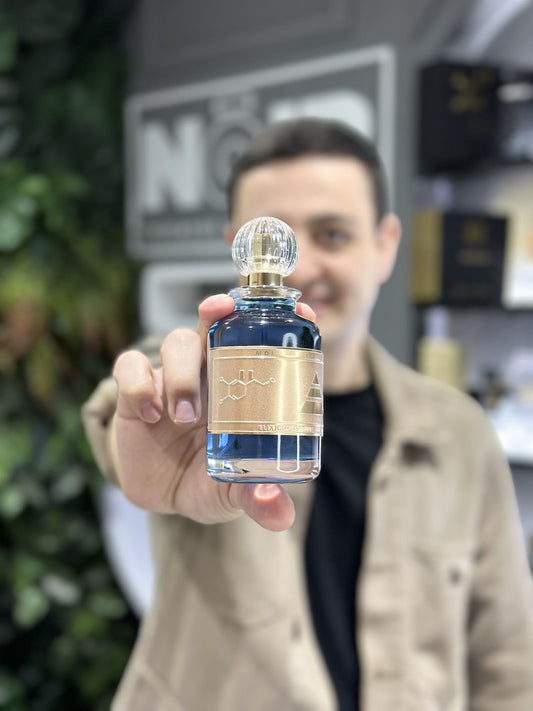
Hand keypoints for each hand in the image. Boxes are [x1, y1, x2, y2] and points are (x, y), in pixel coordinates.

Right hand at [110, 294, 315, 531]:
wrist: (162, 498)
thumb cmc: (207, 481)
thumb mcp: (233, 494)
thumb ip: (257, 499)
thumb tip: (279, 511)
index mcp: (241, 387)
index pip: (259, 341)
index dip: (274, 318)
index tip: (300, 310)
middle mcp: (208, 374)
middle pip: (213, 325)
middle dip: (217, 310)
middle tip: (221, 310)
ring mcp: (171, 379)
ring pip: (176, 342)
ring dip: (182, 372)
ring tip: (184, 415)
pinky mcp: (137, 394)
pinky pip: (130, 367)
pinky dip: (139, 385)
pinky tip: (152, 415)